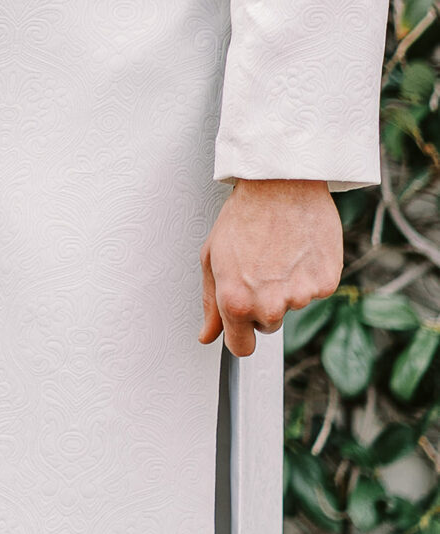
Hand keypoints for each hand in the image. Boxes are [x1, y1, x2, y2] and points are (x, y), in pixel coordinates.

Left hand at [200, 178, 341, 358]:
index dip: (241, 336)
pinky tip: (299, 249)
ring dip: (287, 287)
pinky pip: (316, 291)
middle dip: (263, 304)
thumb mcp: (213, 258)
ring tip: (279, 252)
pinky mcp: (326, 283)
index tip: (242, 326)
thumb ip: (211, 303)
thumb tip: (208, 336)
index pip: (242, 348)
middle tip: (260, 268)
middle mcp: (269, 305)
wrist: (281, 185)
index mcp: (236, 302)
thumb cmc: (244, 216)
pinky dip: (310, 275)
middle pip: (268, 326)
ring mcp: (300, 296)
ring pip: (293, 306)